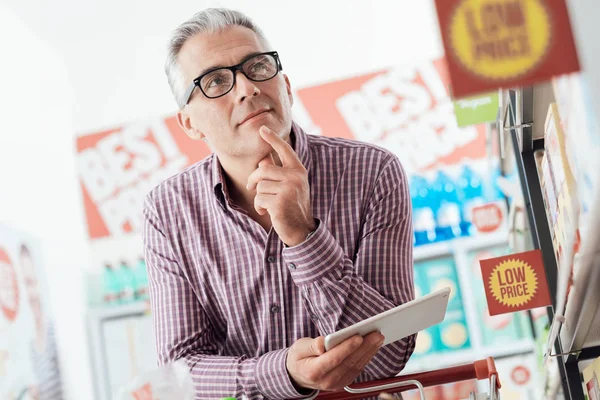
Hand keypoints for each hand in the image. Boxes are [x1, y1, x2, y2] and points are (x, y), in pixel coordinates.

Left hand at [246, 125, 315, 245]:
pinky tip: (268, 213)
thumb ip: (276, 174)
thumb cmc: (292, 206)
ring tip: (267, 206)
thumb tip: (262, 163)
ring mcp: (289, 189)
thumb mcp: (287, 187)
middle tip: (250, 187)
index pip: (285, 151)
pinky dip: (259, 207)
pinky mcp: (281, 201)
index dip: (273, 139)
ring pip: (260, 186)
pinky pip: (259, 198)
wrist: (301, 230)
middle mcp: (296, 177)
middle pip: (263, 170)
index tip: (262, 129)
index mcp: (298, 170)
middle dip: (253, 180)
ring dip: (259, 197)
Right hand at [286, 331, 384, 391]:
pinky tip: (372, 346)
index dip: (347, 347)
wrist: (298, 375)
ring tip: (378, 338)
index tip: (359, 336)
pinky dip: (366, 357)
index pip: (334, 359)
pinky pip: (357, 369)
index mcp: (314, 371)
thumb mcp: (299, 348)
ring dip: (369, 351)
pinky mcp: (343, 382)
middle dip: (365, 347)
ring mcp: (336, 384)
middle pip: (349, 362)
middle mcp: (327, 380)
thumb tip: (322, 344)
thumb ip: (311, 345)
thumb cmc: (299, 358)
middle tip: (376, 334)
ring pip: (356, 366)